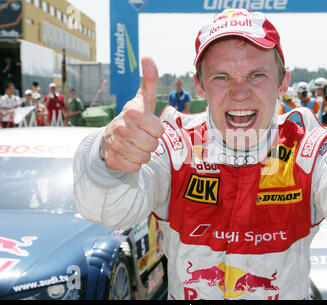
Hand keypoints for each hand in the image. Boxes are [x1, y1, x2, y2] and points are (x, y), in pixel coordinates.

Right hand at [100, 57, 163, 172]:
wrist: (111, 136)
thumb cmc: (134, 117)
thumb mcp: (144, 99)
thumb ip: (149, 80)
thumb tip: (147, 57)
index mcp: (132, 112)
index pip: (158, 130)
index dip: (156, 130)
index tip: (148, 125)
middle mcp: (120, 128)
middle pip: (152, 145)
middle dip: (150, 143)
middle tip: (141, 136)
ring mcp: (114, 145)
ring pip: (144, 158)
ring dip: (143, 154)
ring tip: (135, 145)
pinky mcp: (111, 160)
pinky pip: (134, 168)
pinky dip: (134, 164)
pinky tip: (128, 154)